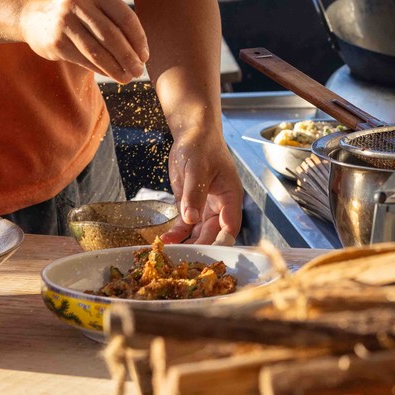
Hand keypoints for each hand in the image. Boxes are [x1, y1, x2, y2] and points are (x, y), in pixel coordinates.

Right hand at [18, 0, 148, 82]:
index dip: (138, 39)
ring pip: (97, 51)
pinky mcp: (55, 42)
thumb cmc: (73, 9)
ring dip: (115, 68)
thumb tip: (139, 50)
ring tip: (126, 77)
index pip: (125, 17)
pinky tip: (109, 73)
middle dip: (129, 56)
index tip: (145, 55)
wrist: (29, 12)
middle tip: (139, 70)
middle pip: (112, 36)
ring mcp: (65, 23)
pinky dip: (99, 69)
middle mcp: (79, 4)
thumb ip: (113, 17)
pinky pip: (83, 59)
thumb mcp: (91, 1)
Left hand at [160, 130, 242, 245]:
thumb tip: (191, 219)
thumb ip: (194, 194)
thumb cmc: (202, 146)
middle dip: (200, 247)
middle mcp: (220, 206)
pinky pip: (184, 225)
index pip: (230, 227)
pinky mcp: (190, 205)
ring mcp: (204, 207)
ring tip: (170, 255)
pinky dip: (176, 234)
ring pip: (198, 233)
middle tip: (184, 260)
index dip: (221, 243)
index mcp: (230, 197)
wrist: (192, 135)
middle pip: (213, 234)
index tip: (209, 256)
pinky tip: (164, 241)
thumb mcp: (197, 169)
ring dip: (186, 243)